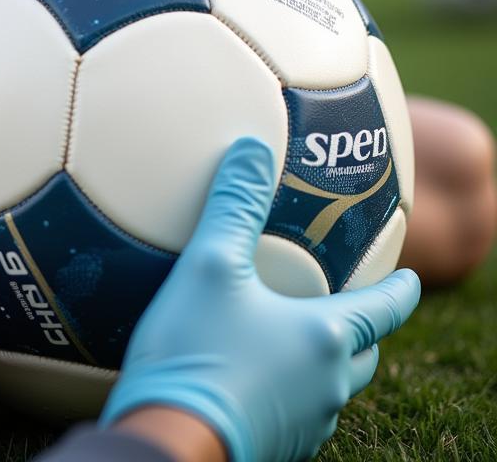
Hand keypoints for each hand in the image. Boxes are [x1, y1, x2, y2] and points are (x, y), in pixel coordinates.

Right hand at [100, 138, 419, 461]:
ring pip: (333, 387)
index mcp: (325, 338)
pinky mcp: (274, 445)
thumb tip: (251, 148)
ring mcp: (304, 423)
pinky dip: (292, 388)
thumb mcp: (210, 264)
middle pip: (364, 354)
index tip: (411, 278)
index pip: (384, 310)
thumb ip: (234, 204)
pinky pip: (298, 410)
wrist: (169, 438)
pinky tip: (257, 374)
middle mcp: (327, 385)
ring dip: (326, 361)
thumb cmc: (196, 350)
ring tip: (297, 336)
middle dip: (364, 329)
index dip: (401, 291)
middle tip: (351, 305)